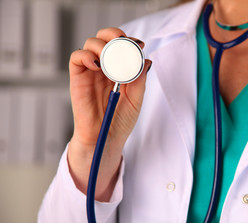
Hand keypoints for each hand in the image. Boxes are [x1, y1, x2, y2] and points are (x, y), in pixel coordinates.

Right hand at [67, 27, 151, 200]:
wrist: (105, 138)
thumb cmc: (120, 120)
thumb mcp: (136, 99)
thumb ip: (139, 79)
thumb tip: (146, 60)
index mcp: (120, 69)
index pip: (122, 45)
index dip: (129, 40)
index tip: (140, 44)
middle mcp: (105, 66)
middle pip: (105, 38)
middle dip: (114, 34)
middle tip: (123, 41)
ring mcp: (91, 71)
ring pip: (91, 44)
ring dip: (101, 44)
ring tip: (110, 57)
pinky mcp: (77, 77)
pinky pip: (76, 57)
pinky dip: (85, 55)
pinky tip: (97, 65)